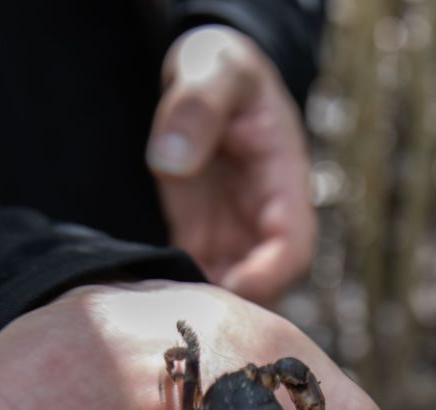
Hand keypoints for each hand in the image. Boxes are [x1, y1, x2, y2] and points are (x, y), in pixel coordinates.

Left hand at [148, 26, 314, 307]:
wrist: (208, 77)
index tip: (230, 288)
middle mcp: (265, 218)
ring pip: (231, 290)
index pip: (292, 248)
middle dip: (233, 307)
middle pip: (265, 284)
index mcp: (283, 184)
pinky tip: (143, 298)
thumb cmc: (222, 66)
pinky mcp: (202, 236)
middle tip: (183, 318)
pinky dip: (177, 291)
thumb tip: (171, 163)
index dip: (268, 275)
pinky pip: (197, 277)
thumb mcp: (214, 67)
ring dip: (201, 306)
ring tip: (158, 313)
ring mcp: (234, 232)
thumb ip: (196, 108)